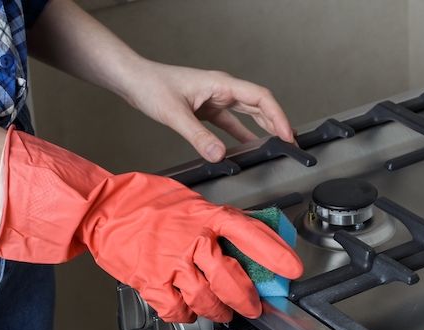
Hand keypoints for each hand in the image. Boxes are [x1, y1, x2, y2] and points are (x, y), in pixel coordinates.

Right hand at [0, 129, 304, 322]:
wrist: (102, 208)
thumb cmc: (145, 201)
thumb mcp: (190, 201)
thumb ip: (217, 220)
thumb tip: (248, 236)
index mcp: (205, 216)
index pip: (250, 234)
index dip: (275, 254)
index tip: (293, 270)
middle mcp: (191, 240)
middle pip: (231, 279)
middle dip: (248, 299)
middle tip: (254, 307)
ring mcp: (170, 263)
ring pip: (207, 299)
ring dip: (219, 311)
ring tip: (223, 312)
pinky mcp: (150, 281)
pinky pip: (176, 309)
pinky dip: (185, 315)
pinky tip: (187, 311)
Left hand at [122, 61, 294, 161]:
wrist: (133, 80)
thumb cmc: (151, 86)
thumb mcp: (175, 113)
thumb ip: (197, 136)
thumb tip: (219, 156)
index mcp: (221, 84)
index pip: (261, 98)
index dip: (277, 117)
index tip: (286, 135)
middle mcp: (222, 89)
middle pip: (260, 105)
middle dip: (277, 123)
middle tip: (290, 144)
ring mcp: (215, 98)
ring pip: (249, 113)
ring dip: (264, 128)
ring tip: (278, 145)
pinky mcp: (207, 109)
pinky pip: (232, 122)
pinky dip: (242, 135)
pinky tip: (248, 148)